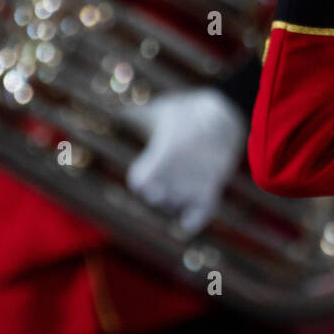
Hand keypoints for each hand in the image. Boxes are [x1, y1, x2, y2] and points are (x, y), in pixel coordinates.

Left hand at [123, 88, 245, 234]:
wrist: (227, 113)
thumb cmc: (187, 111)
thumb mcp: (156, 110)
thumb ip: (129, 116)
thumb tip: (105, 113)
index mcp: (161, 156)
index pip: (139, 184)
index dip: (141, 181)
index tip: (146, 174)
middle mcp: (176, 174)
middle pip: (154, 199)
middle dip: (155, 193)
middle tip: (163, 183)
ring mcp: (195, 183)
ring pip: (174, 207)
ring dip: (172, 203)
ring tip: (176, 191)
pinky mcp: (213, 188)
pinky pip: (200, 216)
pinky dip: (190, 223)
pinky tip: (184, 224)